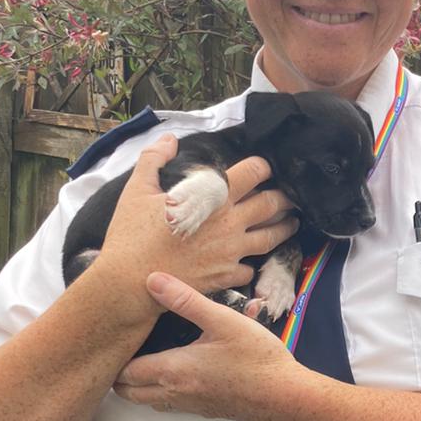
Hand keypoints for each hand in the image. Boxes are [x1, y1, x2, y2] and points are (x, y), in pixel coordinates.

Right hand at [91, 137, 298, 318]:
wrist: (130, 282)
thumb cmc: (132, 235)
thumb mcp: (138, 189)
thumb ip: (154, 158)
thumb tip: (170, 139)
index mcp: (214, 197)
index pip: (254, 172)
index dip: (263, 167)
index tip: (265, 168)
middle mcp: (230, 223)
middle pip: (272, 204)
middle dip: (284, 197)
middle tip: (289, 195)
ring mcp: (231, 252)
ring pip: (271, 237)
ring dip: (283, 228)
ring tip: (290, 223)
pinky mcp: (226, 276)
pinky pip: (250, 270)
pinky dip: (252, 264)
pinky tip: (251, 261)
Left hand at [113, 272, 310, 420]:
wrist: (285, 396)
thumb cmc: (256, 358)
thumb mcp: (222, 320)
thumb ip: (185, 300)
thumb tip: (152, 280)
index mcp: (172, 371)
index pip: (125, 372)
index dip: (115, 357)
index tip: (116, 338)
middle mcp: (175, 393)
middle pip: (129, 393)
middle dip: (120, 376)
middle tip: (124, 351)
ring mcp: (190, 406)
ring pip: (149, 402)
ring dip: (139, 387)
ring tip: (142, 361)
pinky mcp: (205, 410)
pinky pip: (170, 405)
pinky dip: (160, 393)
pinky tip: (175, 373)